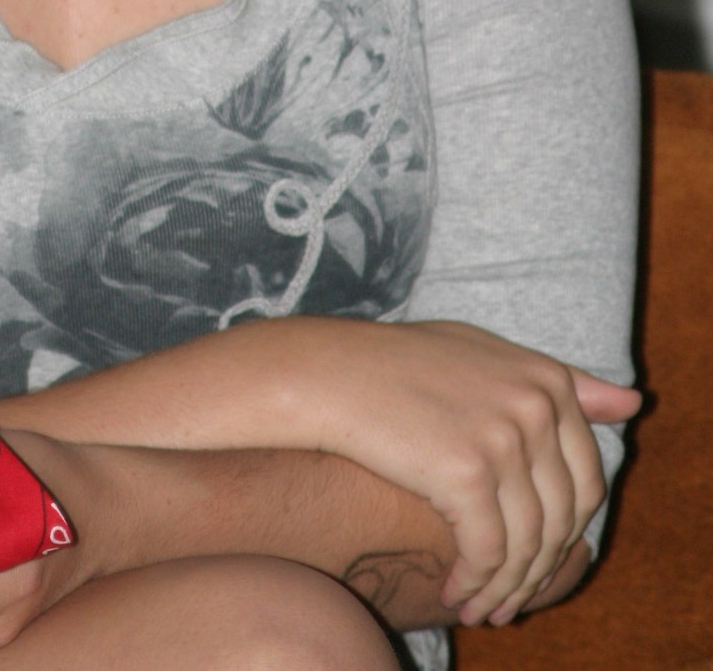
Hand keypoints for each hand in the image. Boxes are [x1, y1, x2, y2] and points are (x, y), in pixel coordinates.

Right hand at [266, 319, 639, 627]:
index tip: (536, 556)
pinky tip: (457, 595)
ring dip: (508, 588)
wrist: (329, 375)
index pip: (588, 479)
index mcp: (547, 378)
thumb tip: (635, 402)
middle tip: (508, 595)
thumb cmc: (398, 366)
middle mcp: (536, 405)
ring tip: (481, 607)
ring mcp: (504, 437)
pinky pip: (489, 553)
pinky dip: (477, 585)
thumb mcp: (487, 357)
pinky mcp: (467, 473)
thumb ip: (561, 383)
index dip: (564, 530)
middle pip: (562, 518)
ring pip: (528, 543)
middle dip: (538, 568)